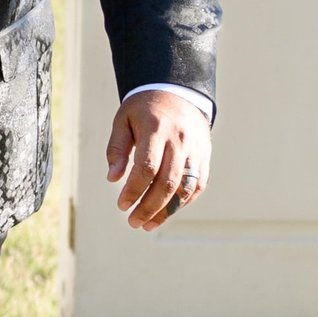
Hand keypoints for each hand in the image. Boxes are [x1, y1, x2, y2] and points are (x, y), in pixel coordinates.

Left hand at [105, 89, 210, 231]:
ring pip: (185, 188)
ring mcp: (195, 149)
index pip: (147, 167)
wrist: (178, 92)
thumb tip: (112, 178)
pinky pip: (197, 185)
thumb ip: (117, 148)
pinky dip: (182, 203)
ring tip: (148, 224)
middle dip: (149, 207)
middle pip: (167, 182)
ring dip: (167, 211)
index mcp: (156, 128)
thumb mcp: (123, 120)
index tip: (121, 205)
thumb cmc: (144, 109)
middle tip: (133, 222)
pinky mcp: (205, 157)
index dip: (134, 190)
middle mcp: (180, 140)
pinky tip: (166, 212)